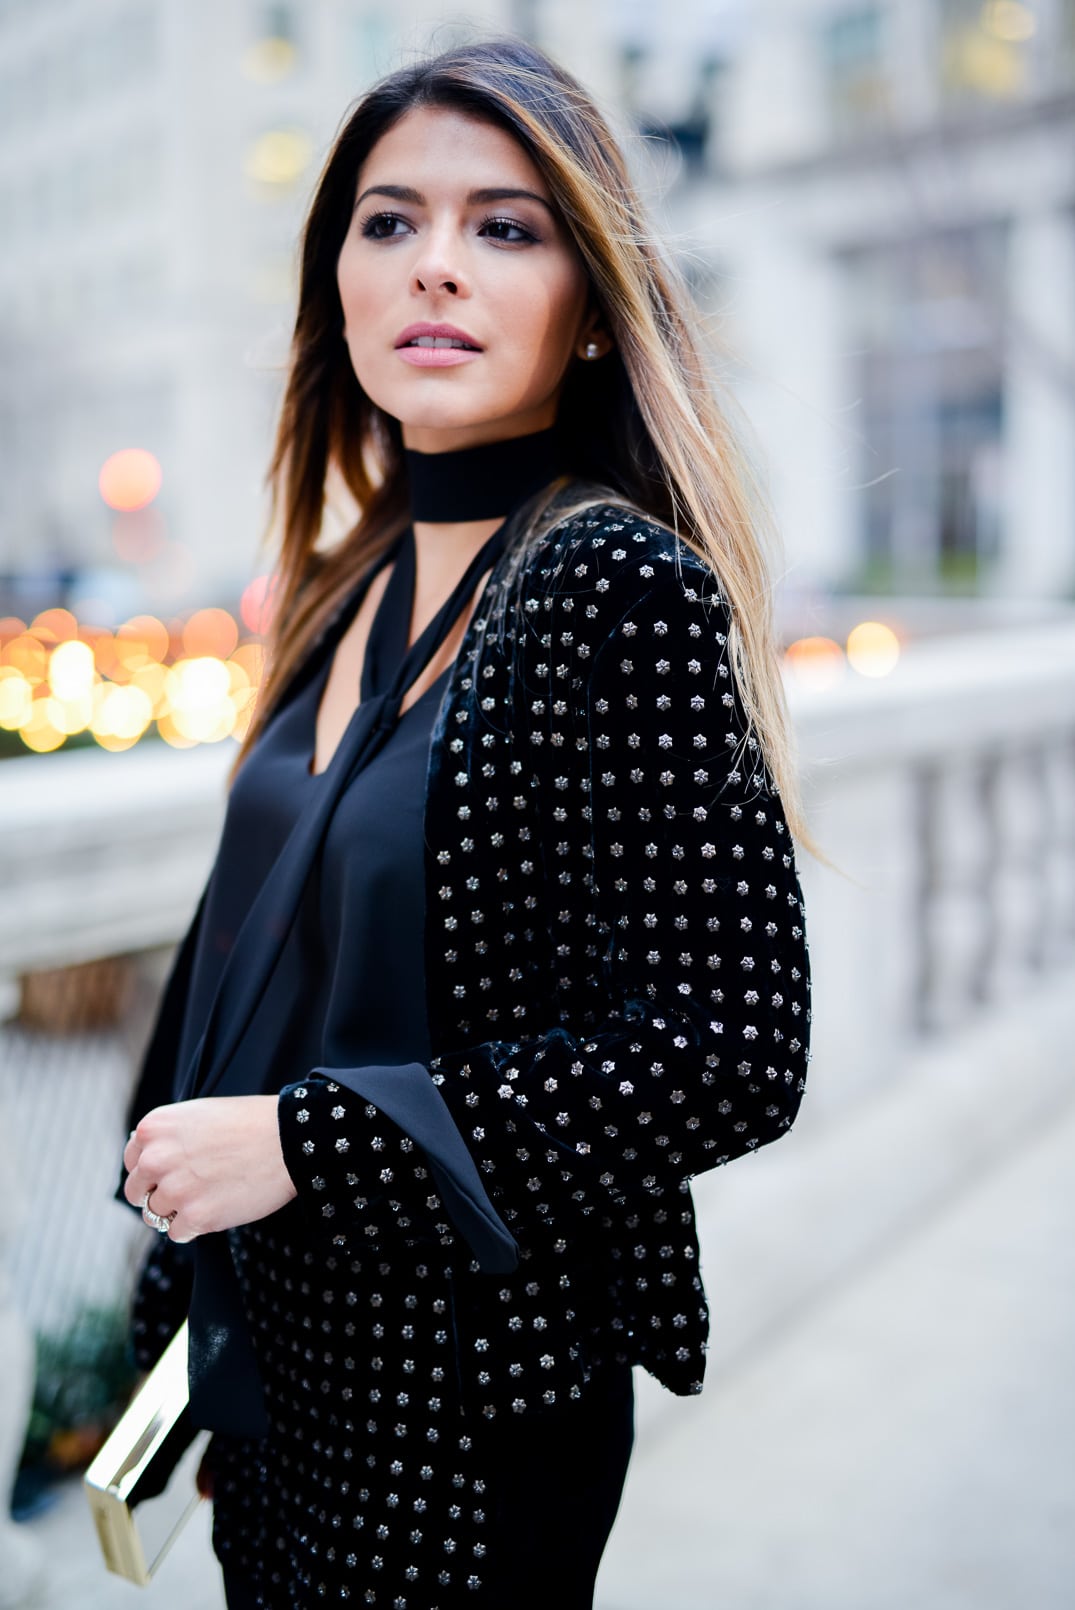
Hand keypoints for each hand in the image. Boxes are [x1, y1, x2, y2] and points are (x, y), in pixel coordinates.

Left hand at [123, 1096, 297, 1241]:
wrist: (288, 1138)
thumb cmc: (250, 1123)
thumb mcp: (199, 1114)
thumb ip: (169, 1136)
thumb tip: (149, 1162)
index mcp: (153, 1128)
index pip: (132, 1162)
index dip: (152, 1170)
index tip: (171, 1173)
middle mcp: (155, 1159)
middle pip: (137, 1192)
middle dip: (159, 1194)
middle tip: (189, 1190)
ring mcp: (174, 1190)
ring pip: (155, 1215)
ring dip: (178, 1211)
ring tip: (208, 1198)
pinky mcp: (196, 1217)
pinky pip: (177, 1234)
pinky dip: (194, 1228)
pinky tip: (216, 1209)